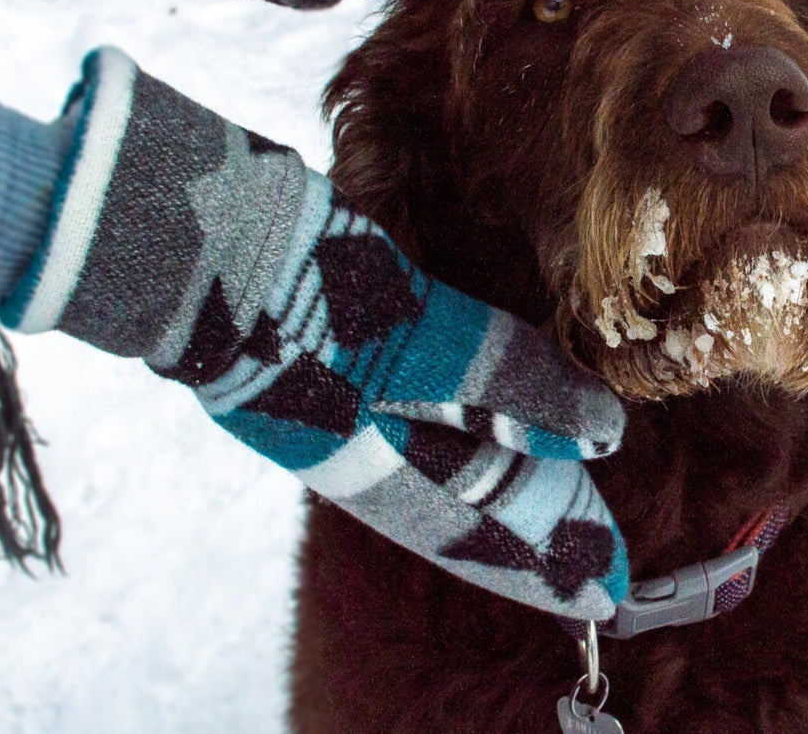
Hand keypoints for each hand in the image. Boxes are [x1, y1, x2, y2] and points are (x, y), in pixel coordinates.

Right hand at [1, 48, 628, 619]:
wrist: (200, 215)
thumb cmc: (299, 284)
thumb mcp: (409, 338)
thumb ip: (504, 382)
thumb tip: (603, 432)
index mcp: (356, 462)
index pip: (466, 532)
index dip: (536, 562)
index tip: (601, 593)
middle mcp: (352, 438)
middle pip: (464, 494)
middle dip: (536, 523)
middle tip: (607, 552)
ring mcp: (344, 387)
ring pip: (450, 444)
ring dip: (515, 461)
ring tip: (582, 473)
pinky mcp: (348, 334)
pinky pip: (431, 390)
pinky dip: (481, 399)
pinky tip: (514, 390)